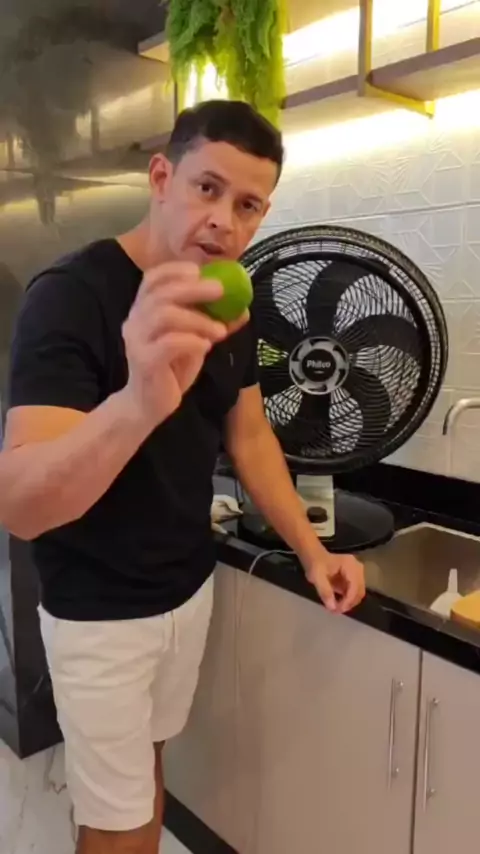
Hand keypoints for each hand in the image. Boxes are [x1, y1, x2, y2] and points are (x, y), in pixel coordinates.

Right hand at [122, 262, 247, 427]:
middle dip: (193, 289)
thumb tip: (242, 309)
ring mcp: (137, 341)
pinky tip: (205, 347)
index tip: (200, 271)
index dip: (175, 270)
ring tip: (219, 331)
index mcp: (144, 310)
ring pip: (165, 316)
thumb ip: (212, 324)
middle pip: (161, 293)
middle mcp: (135, 321)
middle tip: (220, 291)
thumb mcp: (195, 342)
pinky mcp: (144, 361)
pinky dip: (192, 341)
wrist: (149, 405)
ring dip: (197, 319)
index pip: (152, 279)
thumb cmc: (170, 369)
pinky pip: (168, 343)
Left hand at [305, 552, 365, 613]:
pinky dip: (347, 600)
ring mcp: (357, 574)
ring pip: (358, 594)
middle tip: (336, 611)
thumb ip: (325, 591)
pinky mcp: (354, 579)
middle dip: (349, 603)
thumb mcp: (317, 577)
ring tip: (336, 609)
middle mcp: (358, 569)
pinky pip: (354, 593)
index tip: (337, 610)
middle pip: (359, 591)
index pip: (355, 586)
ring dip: (349, 603)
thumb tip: (332, 607)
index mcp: (350, 565)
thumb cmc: (315, 564)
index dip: (348, 600)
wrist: (314, 557)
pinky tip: (338, 604)